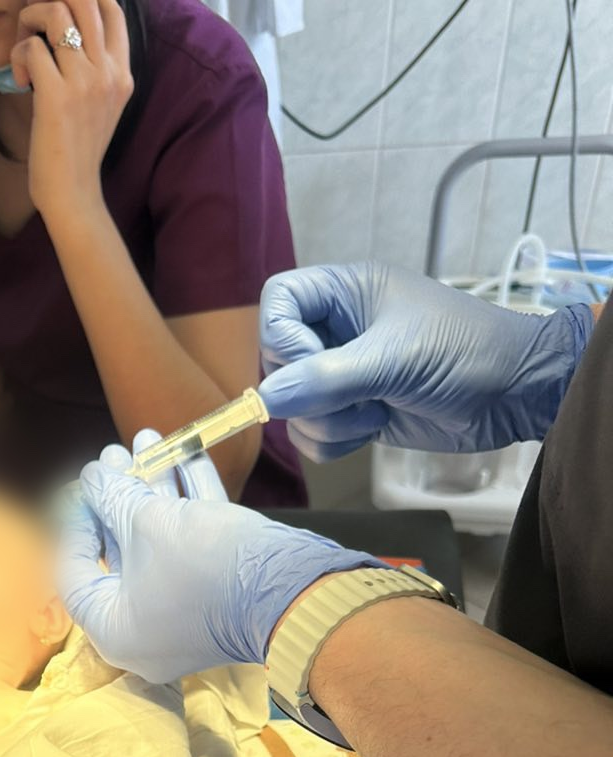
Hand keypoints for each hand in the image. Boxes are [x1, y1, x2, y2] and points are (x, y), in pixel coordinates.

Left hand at [10, 0, 132, 224]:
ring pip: (55, 13)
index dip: (82, 0)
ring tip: (25, 52)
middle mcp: (109, 72)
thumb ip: (97, 70)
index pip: (112, 6)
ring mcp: (85, 82)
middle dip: (49, 3)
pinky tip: (21, 81)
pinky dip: (18, 56)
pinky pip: (32, 47)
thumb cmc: (78, 152)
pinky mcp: (56, 96)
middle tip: (36, 28)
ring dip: (29, 22)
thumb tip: (73, 32)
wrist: (73, 194)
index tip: (57, 15)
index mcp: (122, 73)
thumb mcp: (101, 106)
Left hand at [58, 440, 378, 679]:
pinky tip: (186, 452)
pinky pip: (192, 548)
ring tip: (147, 438)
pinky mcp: (218, 595)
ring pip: (160, 544)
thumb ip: (111, 496)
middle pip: (120, 554)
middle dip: (119, 494)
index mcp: (114, 630)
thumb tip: (93, 476)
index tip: (83, 487)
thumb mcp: (146, 522)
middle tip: (114, 453)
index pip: (75, 575)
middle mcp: (145, 630)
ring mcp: (184, 614)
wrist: (290, 591)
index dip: (76, 523)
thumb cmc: (202, 565)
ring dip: (155, 488)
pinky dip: (188, 503)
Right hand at [258, 263, 594, 461]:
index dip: (282, 339)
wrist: (513, 395)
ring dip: (326, 423)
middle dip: (308, 392)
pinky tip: (374, 430)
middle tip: (350, 396)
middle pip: (278, 361)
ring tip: (375, 412)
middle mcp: (338, 329)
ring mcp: (344, 372)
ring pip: (293, 406)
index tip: (314, 363)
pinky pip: (313, 434)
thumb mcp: (394, 359)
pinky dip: (334, 442)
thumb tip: (266, 400)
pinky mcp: (354, 411)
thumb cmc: (465, 354)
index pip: (278, 303)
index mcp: (346, 292)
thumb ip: (326, 379)